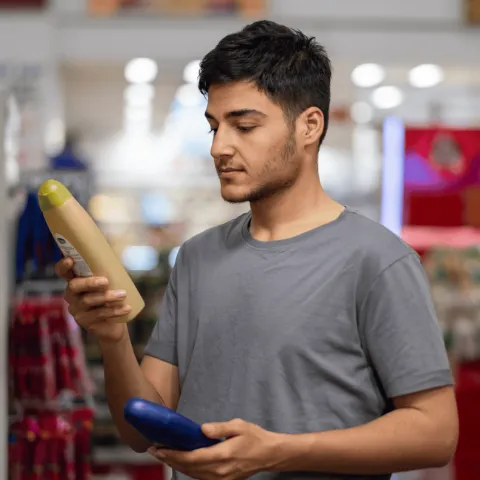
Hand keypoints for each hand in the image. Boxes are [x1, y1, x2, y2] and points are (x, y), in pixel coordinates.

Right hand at [55, 257, 130, 342]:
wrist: (114, 325)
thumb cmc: (111, 298)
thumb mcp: (111, 282)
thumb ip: (111, 270)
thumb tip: (123, 251)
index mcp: (76, 281)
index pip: (63, 272)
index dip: (63, 266)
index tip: (70, 260)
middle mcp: (72, 295)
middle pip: (74, 286)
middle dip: (89, 282)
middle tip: (106, 281)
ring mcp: (76, 309)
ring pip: (88, 300)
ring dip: (107, 296)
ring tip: (123, 294)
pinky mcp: (84, 322)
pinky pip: (98, 314)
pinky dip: (114, 310)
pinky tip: (126, 308)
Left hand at [148, 419, 283, 479]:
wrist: (269, 454)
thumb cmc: (254, 437)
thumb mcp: (239, 426)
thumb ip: (220, 428)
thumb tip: (202, 429)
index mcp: (222, 456)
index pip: (191, 457)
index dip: (173, 454)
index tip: (159, 448)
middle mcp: (219, 471)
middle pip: (188, 468)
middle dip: (169, 459)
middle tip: (154, 450)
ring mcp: (220, 479)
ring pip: (192, 475)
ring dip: (176, 466)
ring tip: (163, 455)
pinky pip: (200, 477)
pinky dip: (187, 470)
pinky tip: (181, 463)